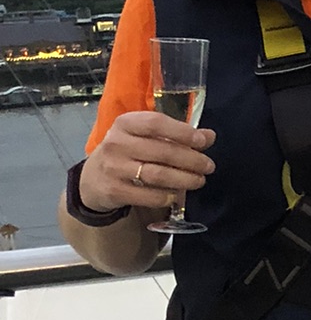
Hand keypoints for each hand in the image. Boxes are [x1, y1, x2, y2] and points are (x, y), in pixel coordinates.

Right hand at [78, 111, 216, 214]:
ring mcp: (113, 168)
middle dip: (191, 160)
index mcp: (125, 124)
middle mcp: (116, 143)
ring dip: (184, 179)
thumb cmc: (126, 153)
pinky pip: (148, 195)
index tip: (203, 141)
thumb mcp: (144, 138)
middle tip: (208, 166)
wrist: (92, 179)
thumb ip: (175, 135)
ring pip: (158, 175)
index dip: (182, 132)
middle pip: (163, 151)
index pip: (156, 123)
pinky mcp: (113, 191)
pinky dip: (167, 196)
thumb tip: (209, 136)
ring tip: (199, 180)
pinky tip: (177, 194)